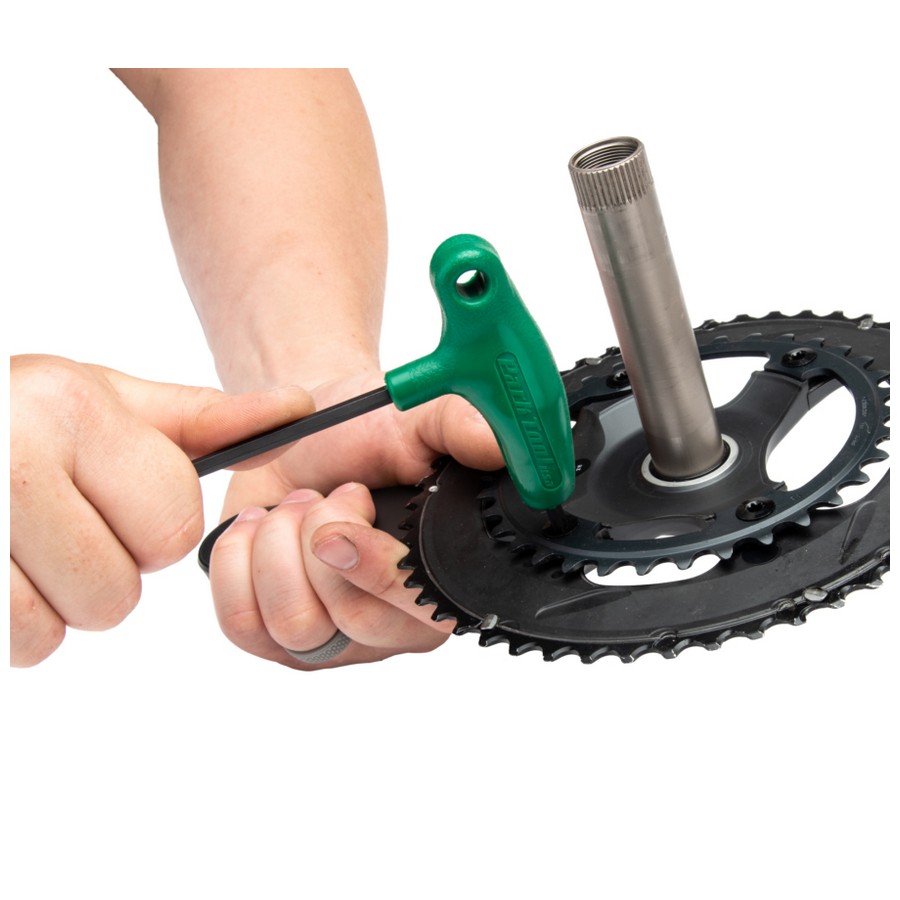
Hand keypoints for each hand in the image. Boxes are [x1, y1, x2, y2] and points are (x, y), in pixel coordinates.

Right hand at [9, 355, 312, 665]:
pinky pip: (12, 642)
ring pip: (62, 626)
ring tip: (24, 548)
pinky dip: (12, 626)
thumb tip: (302, 410)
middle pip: (119, 592)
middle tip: (60, 527)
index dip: (150, 531)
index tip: (108, 501)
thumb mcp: (108, 401)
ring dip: (53, 605)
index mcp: (75, 408)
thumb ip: (207, 420)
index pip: (172, 528)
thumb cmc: (24, 418)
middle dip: (102, 573)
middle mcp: (13, 455)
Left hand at [208, 370, 504, 668]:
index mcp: (442, 581)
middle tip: (328, 493)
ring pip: (296, 628)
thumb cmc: (367, 432)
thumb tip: (496, 443)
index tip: (347, 521)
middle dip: (323, 540)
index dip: (380, 571)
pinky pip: (243, 626)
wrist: (304, 434)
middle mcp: (392, 624)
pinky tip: (260, 528)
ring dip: (281, 548)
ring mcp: (332, 639)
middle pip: (353, 622)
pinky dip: (238, 564)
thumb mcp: (416, 417)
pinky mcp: (273, 638)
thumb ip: (460, 424)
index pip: (422, 614)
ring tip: (296, 506)